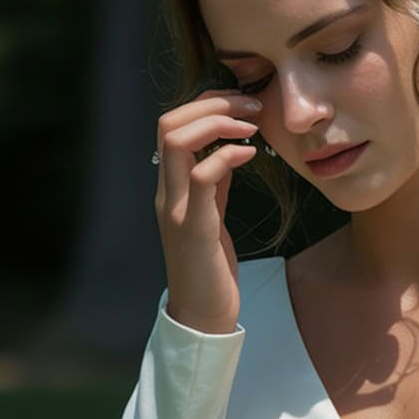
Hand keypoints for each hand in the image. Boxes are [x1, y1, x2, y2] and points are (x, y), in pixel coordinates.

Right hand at [154, 87, 262, 332]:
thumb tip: (229, 149)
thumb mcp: (211, 214)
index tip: (243, 107)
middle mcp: (166, 193)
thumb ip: (213, 182)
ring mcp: (177, 209)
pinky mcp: (195, 229)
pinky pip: (203, 177)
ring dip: (219, 121)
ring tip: (251, 125)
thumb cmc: (210, 268)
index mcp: (170, 187)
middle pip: (169, 122)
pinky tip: (251, 154)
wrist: (203, 316)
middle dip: (213, 102)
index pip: (172, 124)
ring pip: (178, 141)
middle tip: (252, 106)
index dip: (206, 104)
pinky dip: (228, 155)